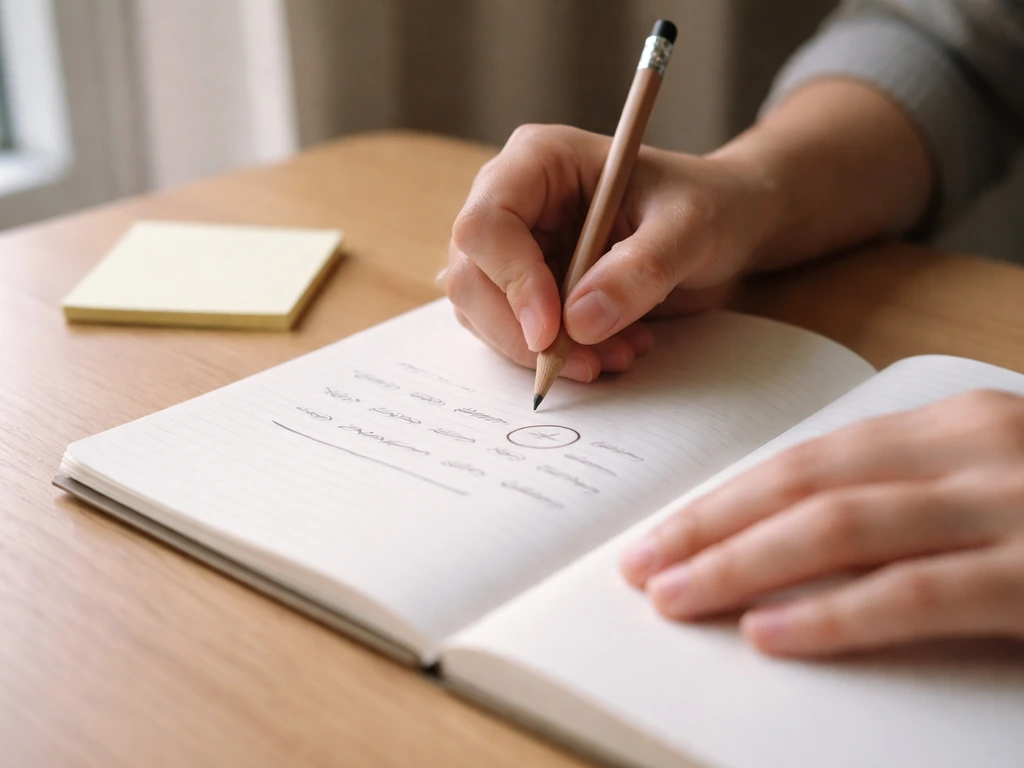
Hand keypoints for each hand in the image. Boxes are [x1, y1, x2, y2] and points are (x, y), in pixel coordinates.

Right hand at [443, 124, 781, 380]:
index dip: (510, 281)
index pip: (486, 224)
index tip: (553, 332)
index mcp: (539, 161)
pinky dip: (554, 357)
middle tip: (588, 362)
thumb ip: (640, 270)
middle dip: (521, 332)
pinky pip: (512, 334)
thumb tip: (579, 322)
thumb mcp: (689, 228)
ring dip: (542, 352)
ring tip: (618, 354)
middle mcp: (513, 202)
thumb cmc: (707, 206)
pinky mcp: (524, 289)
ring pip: (482, 314)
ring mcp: (514, 248)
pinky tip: (610, 351)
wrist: (723, 226)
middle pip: (470, 276)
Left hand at [620, 390, 1023, 656]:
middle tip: (641, 564)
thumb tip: (791, 537)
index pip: (810, 458)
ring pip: (837, 527)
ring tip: (675, 597)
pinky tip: (767, 632)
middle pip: (804, 484)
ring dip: (740, 564)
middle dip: (709, 526)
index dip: (726, 498)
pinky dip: (831, 614)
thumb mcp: (992, 484)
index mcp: (952, 426)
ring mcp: (1006, 505)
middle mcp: (971, 449)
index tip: (664, 531)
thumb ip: (907, 495)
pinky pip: (914, 593)